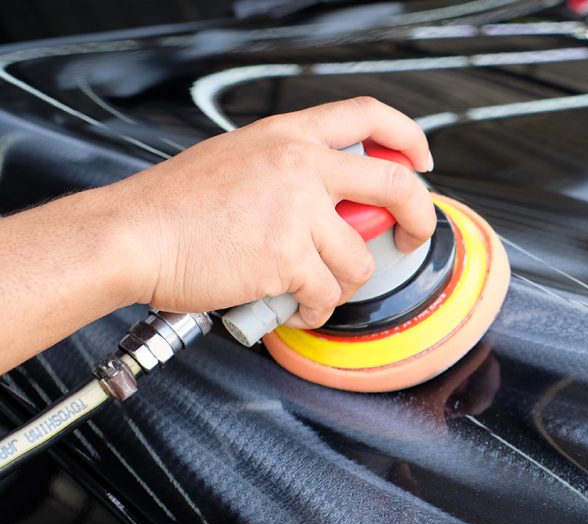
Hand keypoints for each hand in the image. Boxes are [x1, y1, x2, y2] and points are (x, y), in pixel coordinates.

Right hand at [104, 97, 435, 327]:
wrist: (132, 235)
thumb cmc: (173, 205)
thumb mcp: (238, 158)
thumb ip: (288, 167)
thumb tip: (328, 194)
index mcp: (287, 136)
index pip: (367, 115)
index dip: (406, 136)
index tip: (419, 159)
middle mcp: (299, 166)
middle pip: (393, 184)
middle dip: (416, 217)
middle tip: (408, 237)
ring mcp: (296, 212)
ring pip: (359, 258)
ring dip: (343, 282)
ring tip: (315, 287)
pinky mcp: (287, 258)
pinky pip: (328, 293)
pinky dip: (317, 309)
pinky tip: (298, 305)